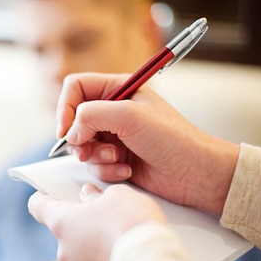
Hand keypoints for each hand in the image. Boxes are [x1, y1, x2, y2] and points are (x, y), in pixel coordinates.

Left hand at [29, 183, 165, 260]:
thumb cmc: (134, 224)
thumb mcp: (119, 195)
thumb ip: (99, 195)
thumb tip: (90, 197)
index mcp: (63, 223)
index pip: (39, 207)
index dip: (42, 200)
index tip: (46, 197)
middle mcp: (66, 253)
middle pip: (67, 236)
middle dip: (84, 228)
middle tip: (108, 222)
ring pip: (85, 260)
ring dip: (98, 253)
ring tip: (125, 247)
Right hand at [56, 73, 239, 215]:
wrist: (195, 172)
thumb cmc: (172, 138)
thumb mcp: (128, 116)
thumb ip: (90, 115)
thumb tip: (70, 132)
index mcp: (118, 89)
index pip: (76, 88)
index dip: (65, 107)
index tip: (66, 130)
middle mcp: (113, 110)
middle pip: (73, 119)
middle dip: (79, 138)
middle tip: (87, 151)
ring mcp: (114, 136)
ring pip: (81, 145)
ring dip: (95, 157)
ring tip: (117, 160)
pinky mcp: (116, 159)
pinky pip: (94, 165)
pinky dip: (106, 170)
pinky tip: (127, 171)